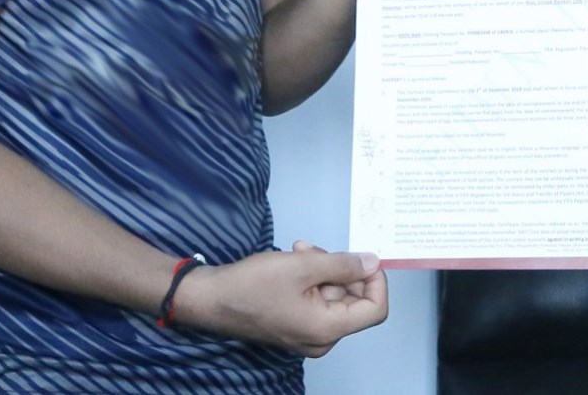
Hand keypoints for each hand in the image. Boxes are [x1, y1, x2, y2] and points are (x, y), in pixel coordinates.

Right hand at [171, 244, 387, 355]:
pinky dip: (311, 278)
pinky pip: (316, 300)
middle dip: (341, 269)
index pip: (375, 309)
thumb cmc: (255, 285)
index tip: (361, 257)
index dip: (376, 280)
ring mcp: (307, 333)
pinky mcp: (295, 324)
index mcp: (328, 330)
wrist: (211, 299)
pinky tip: (294, 258)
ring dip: (323, 268)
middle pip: (354, 301)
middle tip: (314, 248)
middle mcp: (322, 339)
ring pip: (333, 295)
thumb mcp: (303, 266)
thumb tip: (374, 263)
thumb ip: (343, 265)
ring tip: (299, 250)